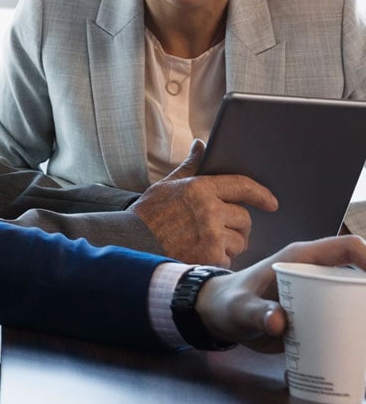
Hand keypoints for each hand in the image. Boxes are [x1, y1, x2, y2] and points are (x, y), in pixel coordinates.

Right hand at [130, 140, 278, 265]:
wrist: (131, 242)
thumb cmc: (148, 214)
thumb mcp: (166, 185)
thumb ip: (190, 166)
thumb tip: (202, 144)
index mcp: (200, 188)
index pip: (242, 185)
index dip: (261, 194)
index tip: (272, 203)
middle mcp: (209, 210)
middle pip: (244, 218)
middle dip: (236, 225)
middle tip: (220, 230)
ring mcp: (211, 234)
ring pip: (239, 240)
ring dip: (229, 244)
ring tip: (207, 243)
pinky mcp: (210, 256)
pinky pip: (229, 258)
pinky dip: (219, 258)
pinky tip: (200, 255)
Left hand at [195, 235, 365, 350]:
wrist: (218, 317)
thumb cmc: (228, 302)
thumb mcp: (238, 308)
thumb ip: (255, 312)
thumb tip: (278, 322)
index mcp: (300, 259)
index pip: (346, 248)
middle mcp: (314, 273)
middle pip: (358, 277)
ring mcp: (317, 295)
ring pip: (354, 300)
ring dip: (362, 315)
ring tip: (362, 337)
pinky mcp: (316, 315)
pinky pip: (343, 320)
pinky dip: (353, 332)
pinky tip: (357, 349)